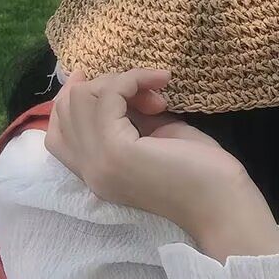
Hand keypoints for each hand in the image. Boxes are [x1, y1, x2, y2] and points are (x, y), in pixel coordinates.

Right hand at [45, 69, 278, 262]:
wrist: (222, 201)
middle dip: (106, 84)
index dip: (73, 96)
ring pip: (82, 98)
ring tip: (158, 93)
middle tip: (149, 93)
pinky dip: (133, 79)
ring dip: (122, 81)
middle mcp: (88, 171)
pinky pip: (107, 96)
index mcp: (96, 172)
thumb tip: (121, 90)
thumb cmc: (200, 171)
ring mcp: (99, 163)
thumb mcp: (155, 136)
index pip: (56, 132)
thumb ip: (131, 118)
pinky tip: (160, 83)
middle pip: (66, 108)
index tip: (108, 77)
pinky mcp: (116, 151)